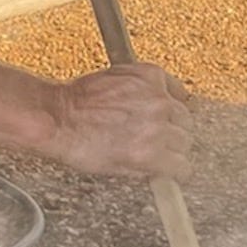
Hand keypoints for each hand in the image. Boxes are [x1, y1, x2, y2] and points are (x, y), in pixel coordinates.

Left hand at [45, 64, 192, 178]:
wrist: (60, 115)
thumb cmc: (80, 144)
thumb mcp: (117, 170)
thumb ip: (149, 169)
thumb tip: (166, 169)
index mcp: (150, 155)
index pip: (184, 166)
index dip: (176, 168)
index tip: (172, 165)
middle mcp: (157, 126)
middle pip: (185, 139)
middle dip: (173, 144)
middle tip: (156, 141)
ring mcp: (155, 98)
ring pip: (184, 113)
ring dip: (172, 119)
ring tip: (153, 120)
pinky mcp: (149, 75)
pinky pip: (174, 86)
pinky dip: (168, 93)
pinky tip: (155, 98)